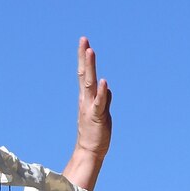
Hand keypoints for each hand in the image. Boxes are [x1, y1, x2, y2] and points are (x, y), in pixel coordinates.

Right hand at [75, 38, 110, 163]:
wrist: (90, 151)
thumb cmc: (95, 132)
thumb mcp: (101, 112)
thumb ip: (104, 99)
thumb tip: (106, 87)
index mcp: (86, 98)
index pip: (84, 74)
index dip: (84, 59)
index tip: (85, 43)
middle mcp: (86, 99)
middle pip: (84, 74)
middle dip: (84, 57)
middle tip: (83, 39)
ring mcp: (90, 107)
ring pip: (89, 84)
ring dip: (89, 67)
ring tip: (90, 51)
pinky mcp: (97, 117)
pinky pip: (99, 103)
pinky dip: (101, 92)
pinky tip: (103, 81)